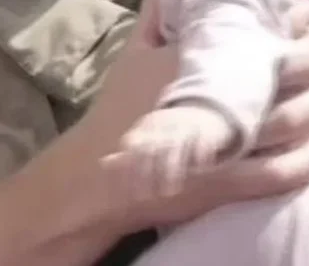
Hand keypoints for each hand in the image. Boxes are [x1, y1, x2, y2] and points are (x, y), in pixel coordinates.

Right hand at [94, 0, 308, 231]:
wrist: (104, 171)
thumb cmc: (118, 107)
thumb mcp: (134, 51)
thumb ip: (158, 13)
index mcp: (194, 61)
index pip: (256, 32)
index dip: (294, 18)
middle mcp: (218, 99)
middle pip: (288, 74)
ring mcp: (230, 145)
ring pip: (296, 121)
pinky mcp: (233, 184)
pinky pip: (288, 171)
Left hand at [119, 105, 233, 198]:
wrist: (201, 111)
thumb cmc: (169, 132)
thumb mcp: (147, 137)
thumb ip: (129, 152)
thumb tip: (104, 163)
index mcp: (146, 128)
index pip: (134, 147)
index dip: (130, 168)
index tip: (129, 191)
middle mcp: (162, 126)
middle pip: (152, 148)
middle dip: (148, 172)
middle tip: (146, 197)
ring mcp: (184, 126)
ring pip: (174, 147)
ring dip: (171, 169)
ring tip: (170, 193)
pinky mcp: (205, 130)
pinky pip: (200, 143)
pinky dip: (199, 157)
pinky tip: (198, 174)